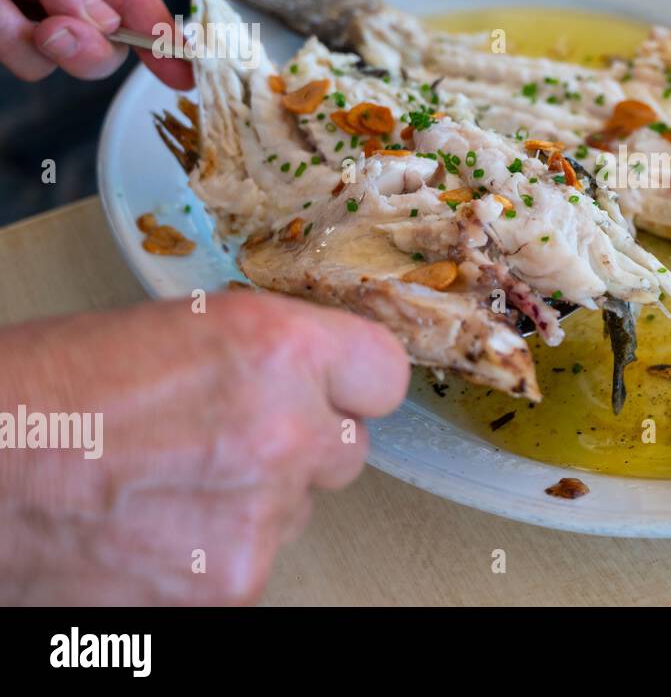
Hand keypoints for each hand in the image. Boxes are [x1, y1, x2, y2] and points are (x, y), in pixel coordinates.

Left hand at [0, 0, 191, 87]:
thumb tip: (104, 22)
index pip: (139, 5)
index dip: (166, 42)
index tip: (183, 74)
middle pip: (101, 49)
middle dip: (82, 47)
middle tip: (54, 31)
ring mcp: (24, 22)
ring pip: (47, 61)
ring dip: (16, 35)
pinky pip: (7, 57)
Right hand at [0, 292, 409, 604]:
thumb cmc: (44, 392)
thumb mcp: (177, 328)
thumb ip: (264, 357)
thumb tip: (311, 380)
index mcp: (276, 348)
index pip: (384, 373)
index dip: (351, 384)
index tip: (333, 391)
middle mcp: (285, 431)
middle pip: (348, 450)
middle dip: (300, 446)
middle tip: (224, 439)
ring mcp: (262, 515)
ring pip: (298, 509)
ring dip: (253, 500)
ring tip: (165, 483)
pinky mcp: (233, 583)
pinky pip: (257, 559)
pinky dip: (215, 553)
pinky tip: (153, 528)